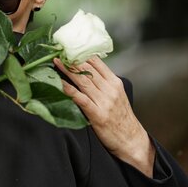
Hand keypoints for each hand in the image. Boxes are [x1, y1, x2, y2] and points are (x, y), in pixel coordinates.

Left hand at [54, 57, 155, 176]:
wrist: (131, 140)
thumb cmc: (121, 118)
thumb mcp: (116, 96)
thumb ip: (103, 83)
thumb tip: (86, 70)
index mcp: (114, 82)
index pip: (96, 62)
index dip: (81, 53)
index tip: (68, 46)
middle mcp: (109, 89)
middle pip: (87, 69)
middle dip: (71, 58)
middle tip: (57, 49)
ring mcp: (103, 101)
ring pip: (83, 80)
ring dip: (67, 70)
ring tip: (55, 61)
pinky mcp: (97, 114)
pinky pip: (80, 98)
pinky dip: (69, 89)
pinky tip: (59, 83)